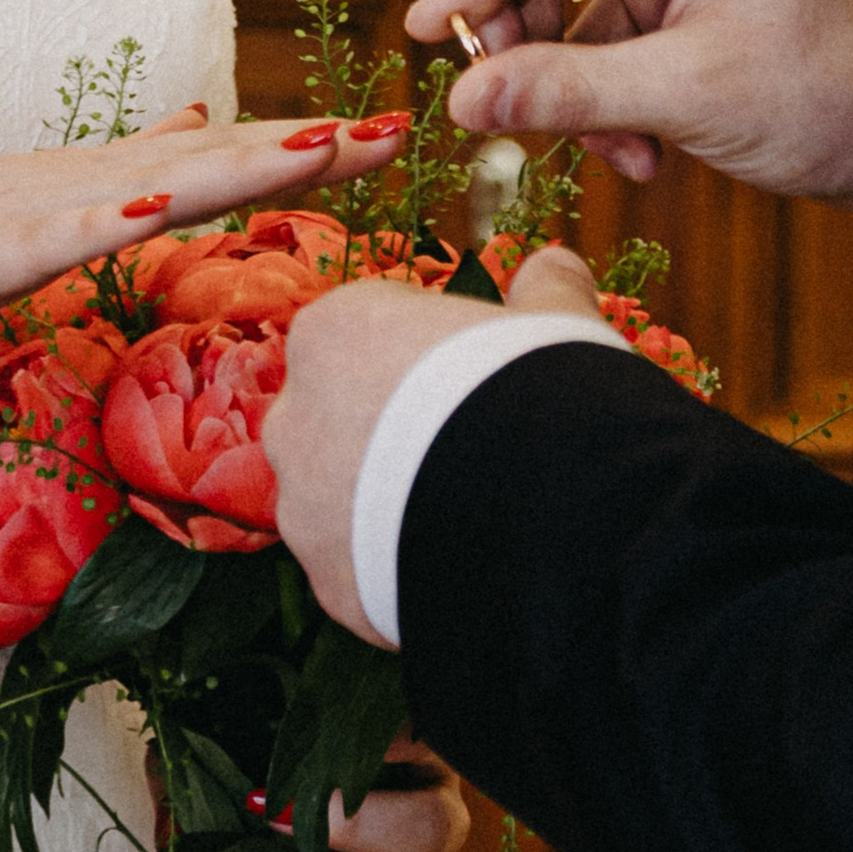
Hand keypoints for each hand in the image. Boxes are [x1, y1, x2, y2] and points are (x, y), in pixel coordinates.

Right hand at [0, 103, 412, 359]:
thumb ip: (116, 176)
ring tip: (317, 146)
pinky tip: (152, 206)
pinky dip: (106, 216)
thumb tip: (197, 125)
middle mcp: (74, 181)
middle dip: (306, 145)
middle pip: (209, 159)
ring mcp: (28, 209)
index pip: (216, 160)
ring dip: (238, 163)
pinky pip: (51, 232)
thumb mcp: (33, 213)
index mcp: (91, 184)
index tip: (386, 134)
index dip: (302, 145)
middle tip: (398, 128)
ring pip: (151, 182)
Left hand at [269, 245, 605, 641]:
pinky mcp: (330, 587)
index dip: (427, 358)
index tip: (477, 379)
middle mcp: (297, 418)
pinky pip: (362, 576)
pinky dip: (398, 573)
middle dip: (391, 435)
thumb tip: (555, 264)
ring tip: (471, 518)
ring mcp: (304, 510)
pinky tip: (462, 567)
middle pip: (340, 420)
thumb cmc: (539, 389)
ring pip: (341, 504)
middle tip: (471, 451)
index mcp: (334, 333)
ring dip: (387, 510)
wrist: (543, 513)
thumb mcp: (555, 323)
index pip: (364, 334)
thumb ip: (546, 288)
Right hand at [408, 0, 852, 210]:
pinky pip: (598, 8)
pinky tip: (635, 148)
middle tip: (489, 87)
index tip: (425, 29)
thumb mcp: (688, 98)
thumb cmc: (826, 103)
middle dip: (518, 12)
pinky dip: (596, 75)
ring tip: (597, 146)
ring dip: (559, 59)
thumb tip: (458, 102)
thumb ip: (568, 91)